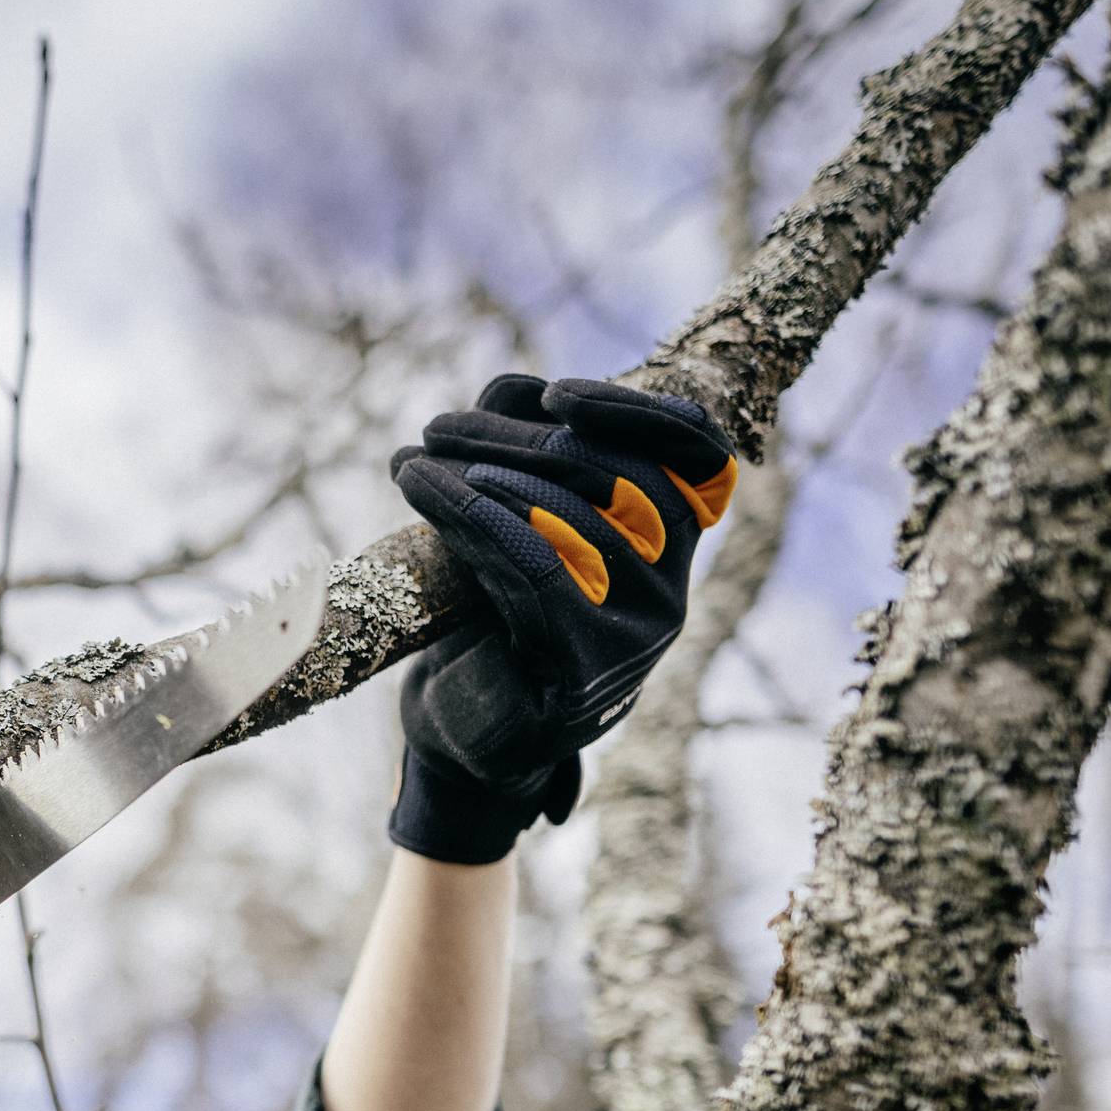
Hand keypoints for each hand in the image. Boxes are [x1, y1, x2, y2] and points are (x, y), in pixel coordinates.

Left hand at [385, 374, 737, 862]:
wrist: (458, 723)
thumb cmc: (486, 607)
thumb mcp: (513, 516)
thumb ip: (526, 450)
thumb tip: (514, 387)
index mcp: (671, 540)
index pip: (696, 456)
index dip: (637, 414)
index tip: (555, 395)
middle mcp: (671, 586)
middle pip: (614, 477)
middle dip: (516, 439)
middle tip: (436, 427)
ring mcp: (639, 635)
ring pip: (572, 519)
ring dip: (481, 472)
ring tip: (414, 461)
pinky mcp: (589, 677)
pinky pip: (538, 572)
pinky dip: (476, 518)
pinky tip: (425, 492)